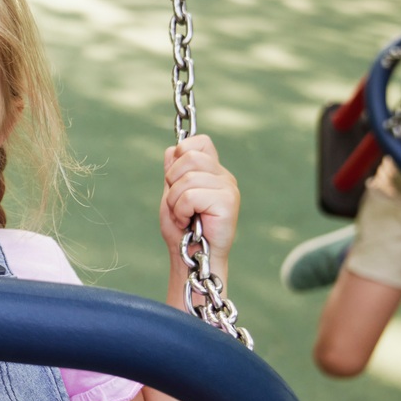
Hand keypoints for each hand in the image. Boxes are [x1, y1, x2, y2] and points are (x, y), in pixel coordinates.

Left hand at [162, 134, 239, 270]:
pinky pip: (191, 195)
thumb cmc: (183, 230)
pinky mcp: (228, 203)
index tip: (175, 178)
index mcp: (213, 172)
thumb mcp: (171, 195)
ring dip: (175, 200)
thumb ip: (174, 172)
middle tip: (177, 204)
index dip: (181, 153)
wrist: (192, 258)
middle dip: (172, 181)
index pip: (200, 142)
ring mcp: (228, 188)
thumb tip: (172, 149)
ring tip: (183, 216)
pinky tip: (189, 222)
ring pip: (188, 177)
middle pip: (189, 156)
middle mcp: (224, 177)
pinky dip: (181, 210)